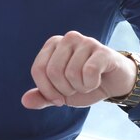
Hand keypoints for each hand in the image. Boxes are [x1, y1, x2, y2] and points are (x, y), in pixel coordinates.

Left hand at [21, 31, 136, 108]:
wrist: (114, 83)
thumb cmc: (85, 84)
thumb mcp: (61, 94)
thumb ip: (43, 96)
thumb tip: (24, 101)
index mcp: (53, 44)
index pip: (38, 70)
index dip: (47, 91)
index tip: (59, 97)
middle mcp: (68, 38)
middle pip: (53, 72)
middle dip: (64, 90)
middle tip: (76, 89)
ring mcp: (85, 41)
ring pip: (71, 73)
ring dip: (80, 88)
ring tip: (88, 83)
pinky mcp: (102, 50)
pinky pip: (89, 72)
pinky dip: (92, 84)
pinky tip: (98, 80)